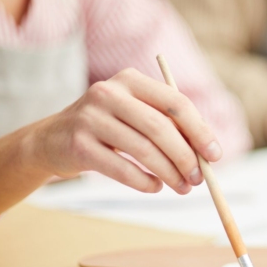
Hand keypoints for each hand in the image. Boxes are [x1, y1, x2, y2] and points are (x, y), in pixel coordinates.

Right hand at [26, 68, 221, 194]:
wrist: (51, 140)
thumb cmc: (109, 128)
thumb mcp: (135, 114)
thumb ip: (168, 126)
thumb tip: (208, 153)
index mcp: (131, 79)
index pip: (175, 102)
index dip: (200, 130)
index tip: (215, 155)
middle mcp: (109, 93)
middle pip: (160, 127)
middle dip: (186, 157)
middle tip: (199, 179)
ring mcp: (90, 118)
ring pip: (143, 150)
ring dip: (169, 173)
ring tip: (182, 187)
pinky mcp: (78, 145)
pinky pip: (122, 168)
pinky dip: (144, 182)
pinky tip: (155, 187)